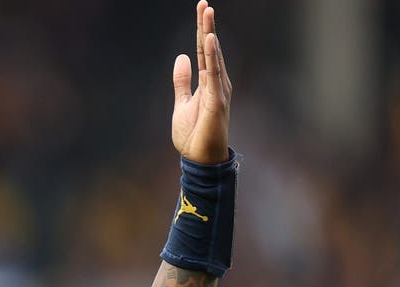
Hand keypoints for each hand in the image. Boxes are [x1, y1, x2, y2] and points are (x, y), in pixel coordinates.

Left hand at [171, 1, 230, 163]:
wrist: (199, 158)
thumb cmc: (193, 134)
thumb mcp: (181, 103)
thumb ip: (182, 81)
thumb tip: (181, 57)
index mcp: (207, 82)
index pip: (202, 51)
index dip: (200, 30)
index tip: (201, 9)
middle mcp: (216, 82)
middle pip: (209, 49)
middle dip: (206, 26)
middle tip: (204, 4)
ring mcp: (218, 90)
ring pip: (213, 57)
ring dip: (209, 35)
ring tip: (207, 13)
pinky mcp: (217, 101)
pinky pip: (214, 74)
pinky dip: (212, 57)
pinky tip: (209, 40)